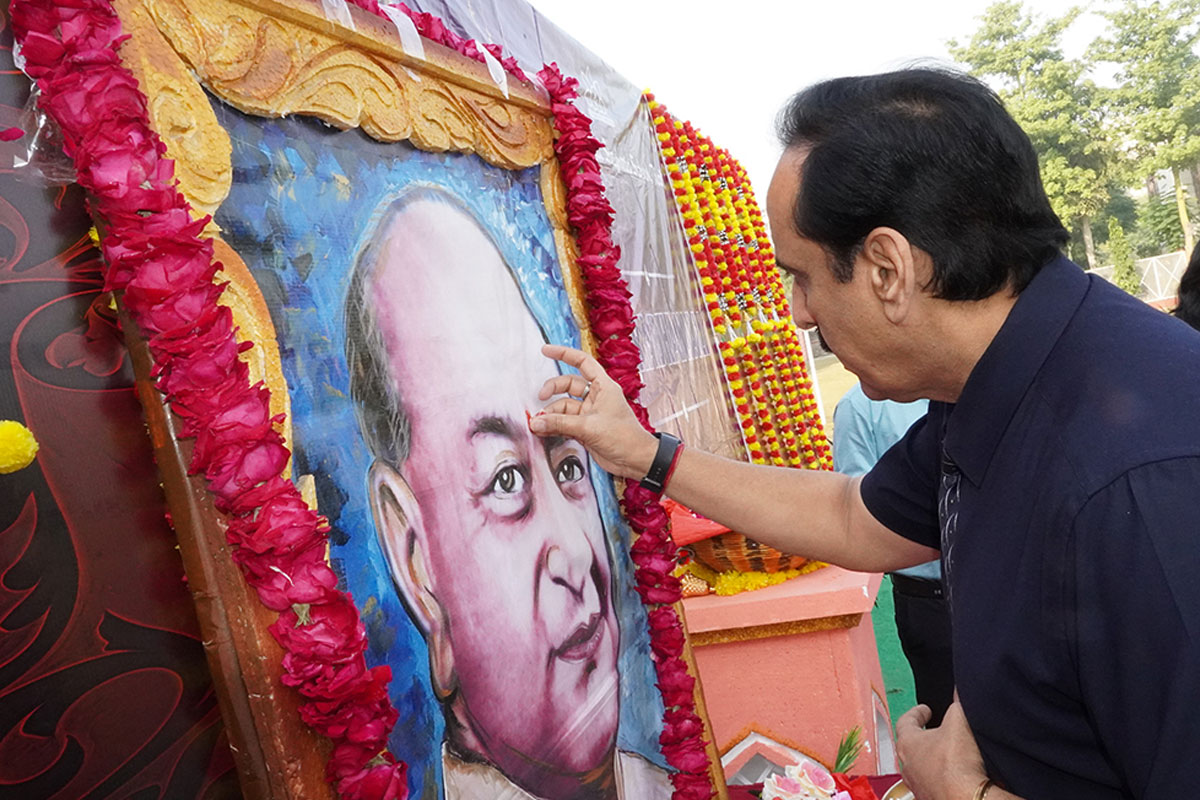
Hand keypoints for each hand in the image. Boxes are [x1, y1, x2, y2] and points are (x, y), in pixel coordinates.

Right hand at [529, 344, 657, 478]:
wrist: (635, 460)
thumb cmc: (625, 438)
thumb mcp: (589, 427)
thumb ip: (560, 423)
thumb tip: (538, 421)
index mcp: (603, 386)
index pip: (582, 362)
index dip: (564, 353)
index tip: (546, 350)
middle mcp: (596, 397)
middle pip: (568, 385)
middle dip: (552, 390)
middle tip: (540, 400)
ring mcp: (590, 413)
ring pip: (564, 406)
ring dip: (551, 413)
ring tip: (539, 423)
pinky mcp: (585, 428)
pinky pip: (564, 422)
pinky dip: (554, 425)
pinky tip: (544, 429)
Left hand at [896, 702, 987, 799]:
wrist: (965, 799)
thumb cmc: (956, 764)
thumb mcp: (959, 720)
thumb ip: (957, 703)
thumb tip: (961, 691)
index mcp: (907, 743)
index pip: (905, 722)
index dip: (917, 713)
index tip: (924, 710)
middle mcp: (907, 767)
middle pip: (911, 746)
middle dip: (924, 737)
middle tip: (936, 731)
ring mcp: (918, 786)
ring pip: (921, 768)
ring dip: (933, 761)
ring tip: (949, 756)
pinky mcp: (931, 799)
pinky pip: (934, 786)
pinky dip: (942, 779)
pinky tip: (956, 778)